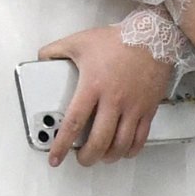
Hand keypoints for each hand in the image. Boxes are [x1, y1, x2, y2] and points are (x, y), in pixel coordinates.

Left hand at [37, 25, 174, 164]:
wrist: (153, 37)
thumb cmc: (117, 41)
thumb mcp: (80, 41)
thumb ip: (56, 50)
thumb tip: (41, 59)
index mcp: (92, 86)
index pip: (74, 123)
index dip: (62, 145)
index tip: (55, 157)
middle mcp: (113, 100)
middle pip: (99, 141)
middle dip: (87, 157)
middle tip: (81, 159)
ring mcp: (133, 107)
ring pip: (121, 144)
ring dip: (108, 156)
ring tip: (100, 157)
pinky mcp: (148, 108)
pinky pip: (140, 138)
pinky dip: (130, 150)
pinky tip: (123, 151)